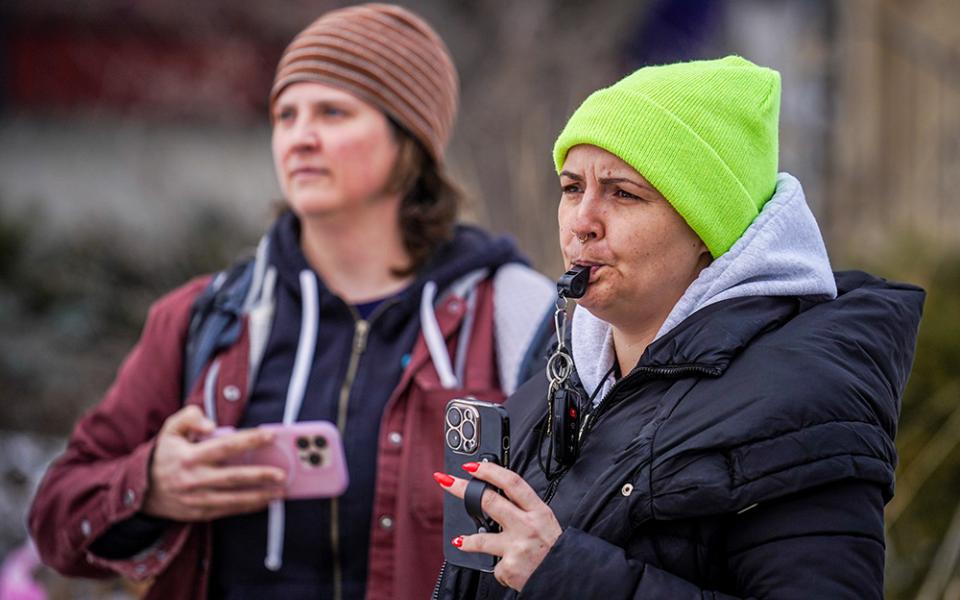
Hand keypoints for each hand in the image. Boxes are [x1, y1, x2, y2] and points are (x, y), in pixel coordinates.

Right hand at [142, 406, 285, 520]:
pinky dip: (247, 507)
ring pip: (233, 499)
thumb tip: (211, 423)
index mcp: (189, 456)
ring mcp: (197, 499)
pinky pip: (227, 511)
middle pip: (233, 477)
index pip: (225, 446)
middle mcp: (194, 479)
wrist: (141, 491)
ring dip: (259, 497)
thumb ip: (189, 417)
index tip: (270, 435)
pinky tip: (264, 502)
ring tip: (281, 492)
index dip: (248, 440)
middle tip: (283, 474)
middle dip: (260, 476)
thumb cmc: (164, 455)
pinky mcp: (199, 513)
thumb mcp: (170, 430)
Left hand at [434, 462, 561, 590]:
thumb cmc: (554, 549)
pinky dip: (499, 566)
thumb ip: (524, 509)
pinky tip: (508, 568)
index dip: (490, 471)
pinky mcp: (509, 568)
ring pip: (480, 538)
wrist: (566, 578)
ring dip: (467, 541)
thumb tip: (496, 496)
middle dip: (462, 489)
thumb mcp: (545, 521)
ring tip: (461, 541)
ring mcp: (516, 547)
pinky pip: (494, 565)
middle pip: (488, 501)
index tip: (472, 466)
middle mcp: (526, 526)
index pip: (512, 482)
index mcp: (538, 511)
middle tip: (446, 481)